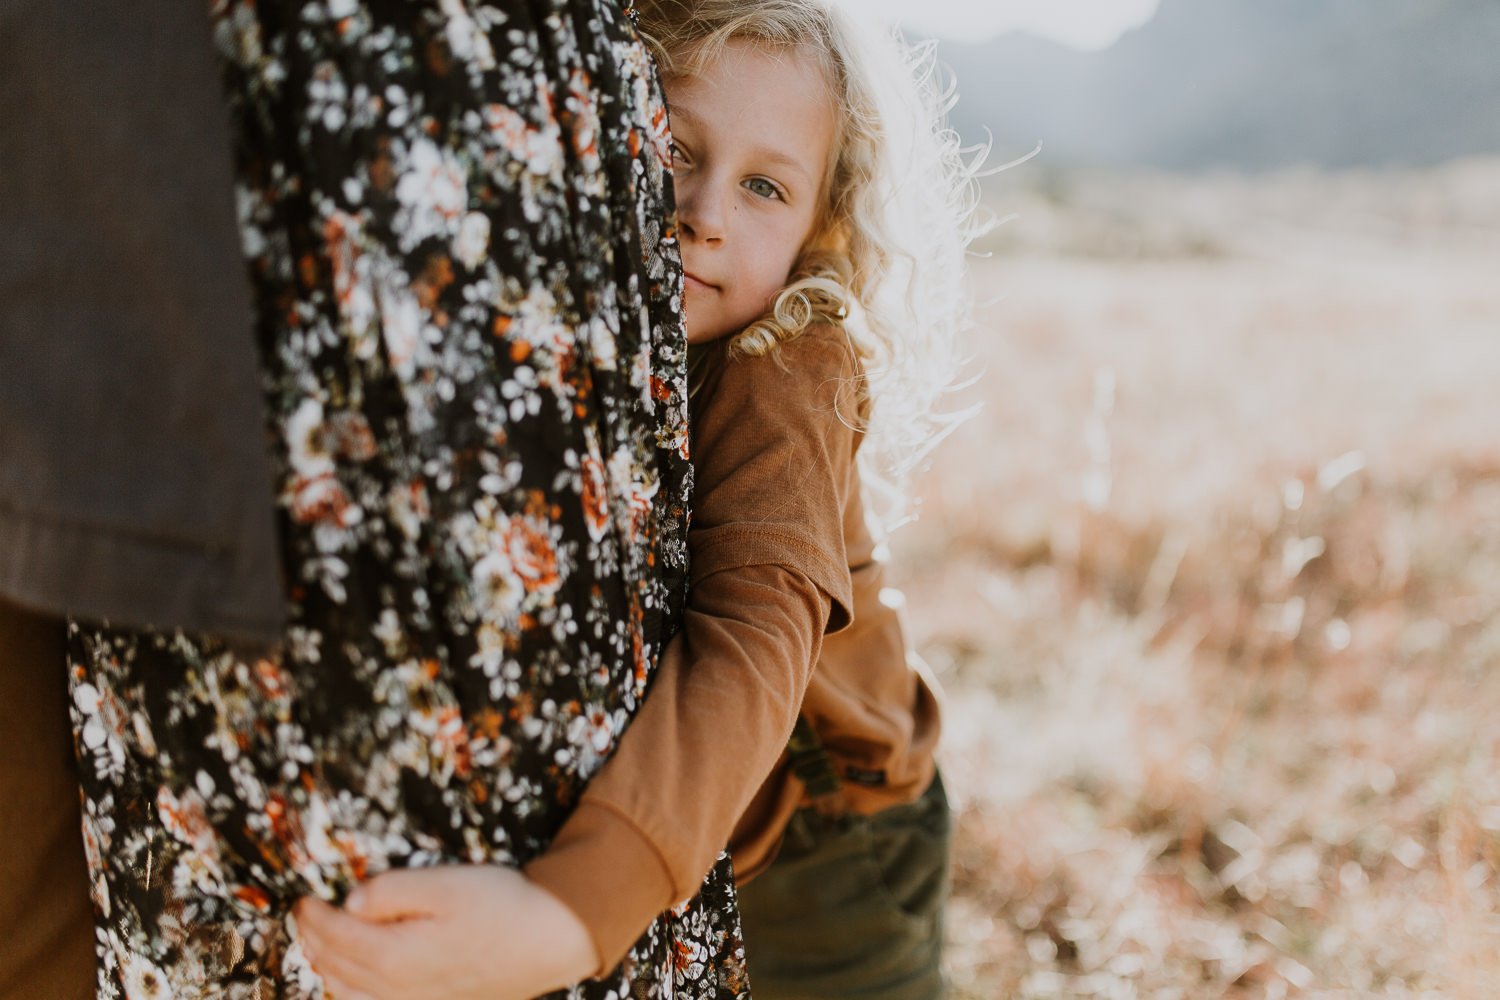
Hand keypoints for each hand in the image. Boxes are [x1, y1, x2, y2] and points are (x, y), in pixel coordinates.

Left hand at [293, 864, 598, 999]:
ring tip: (318, 941)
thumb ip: (390, 889)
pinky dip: (349, 990)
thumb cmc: (502, 906)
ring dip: (325, 966)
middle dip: (312, 938)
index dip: (312, 914)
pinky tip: (351, 976)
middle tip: (303, 914)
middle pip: (335, 965)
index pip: (335, 935)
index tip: (301, 897)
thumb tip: (350, 900)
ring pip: (347, 993)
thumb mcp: (444, 882)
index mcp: (395, 955)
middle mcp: (397, 989)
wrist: (549, 941)